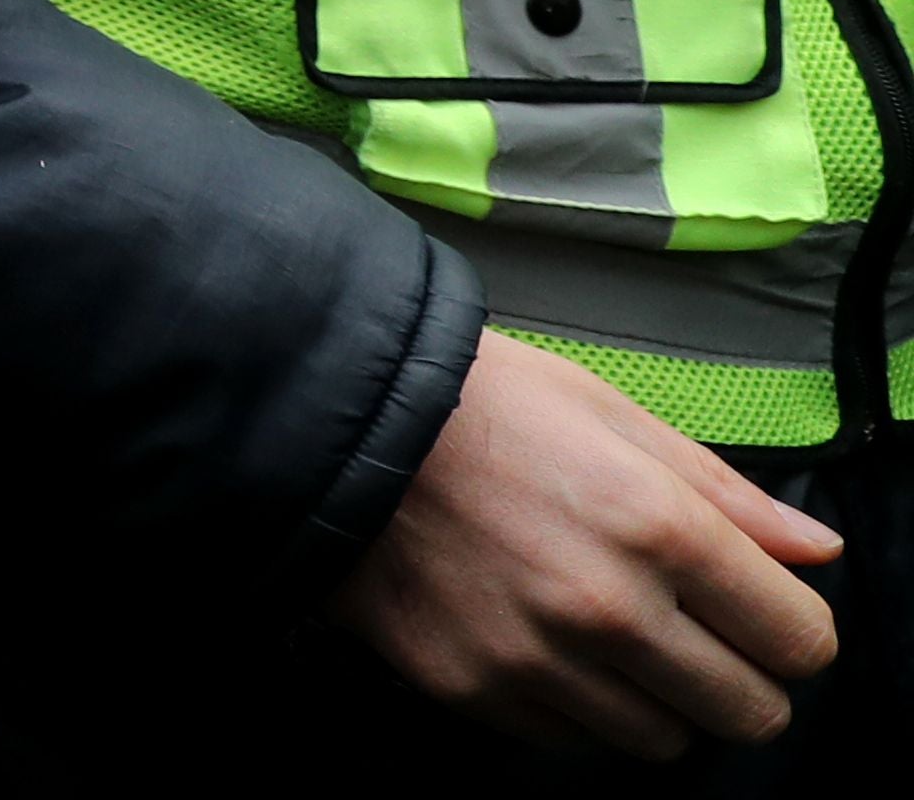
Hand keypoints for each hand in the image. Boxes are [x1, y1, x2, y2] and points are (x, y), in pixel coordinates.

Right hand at [337, 327, 840, 756]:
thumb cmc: (476, 403)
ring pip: (665, 743)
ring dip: (659, 701)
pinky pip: (572, 741)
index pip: (801, 642)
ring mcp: (538, 660)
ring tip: (615, 639)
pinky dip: (578, 708)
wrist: (332, 425)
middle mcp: (608, 609)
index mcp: (659, 527)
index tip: (763, 612)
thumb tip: (815, 553)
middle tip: (699, 636)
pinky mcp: (477, 691)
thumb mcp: (609, 412)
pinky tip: (548, 645)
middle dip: (742, 678)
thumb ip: (725, 492)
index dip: (793, 629)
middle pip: (750, 713)